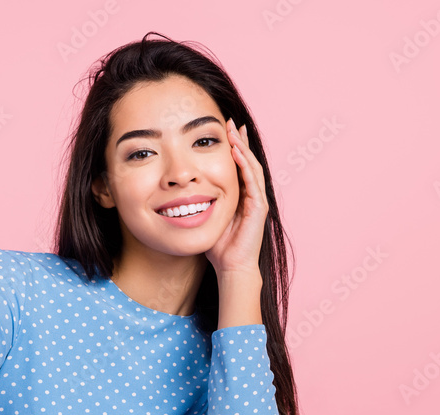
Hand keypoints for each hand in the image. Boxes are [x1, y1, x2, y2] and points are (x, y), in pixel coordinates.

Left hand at [205, 118, 267, 277]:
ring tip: (234, 132)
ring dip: (243, 148)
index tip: (224, 130)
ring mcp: (258, 201)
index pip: (240, 165)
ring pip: (252, 167)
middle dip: (240, 141)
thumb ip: (201, 202)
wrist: (231, 267)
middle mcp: (253, 195)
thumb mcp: (207, 216)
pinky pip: (252, 182)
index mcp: (242, 196)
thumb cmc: (219, 246)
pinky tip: (237, 153)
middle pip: (248, 161)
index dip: (234, 147)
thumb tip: (181, 190)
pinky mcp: (259, 208)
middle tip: (231, 122)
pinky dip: (245, 166)